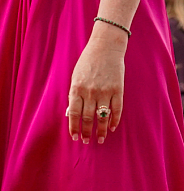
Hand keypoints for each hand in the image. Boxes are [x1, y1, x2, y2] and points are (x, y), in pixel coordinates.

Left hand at [68, 27, 125, 143]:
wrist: (105, 48)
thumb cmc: (87, 63)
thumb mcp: (75, 77)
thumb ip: (74, 95)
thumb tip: (71, 114)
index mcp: (76, 89)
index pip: (74, 114)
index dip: (74, 127)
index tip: (75, 137)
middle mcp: (90, 92)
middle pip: (88, 118)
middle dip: (87, 132)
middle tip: (87, 142)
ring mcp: (105, 91)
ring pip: (102, 116)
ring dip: (100, 130)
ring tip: (100, 140)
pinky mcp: (118, 90)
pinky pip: (117, 109)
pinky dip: (114, 120)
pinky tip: (111, 128)